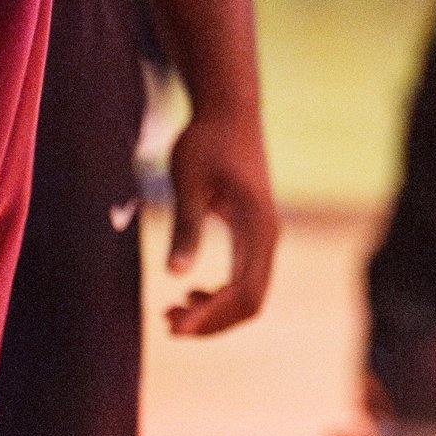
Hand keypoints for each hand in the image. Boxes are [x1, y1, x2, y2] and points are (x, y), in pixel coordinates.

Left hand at [164, 103, 277, 338]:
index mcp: (258, 228)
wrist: (228, 109)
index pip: (243, 292)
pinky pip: (244, 278)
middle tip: (167, 325)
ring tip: (171, 313)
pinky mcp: (253, 233)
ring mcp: (263, 236)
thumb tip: (174, 275)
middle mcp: (268, 237)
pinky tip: (190, 292)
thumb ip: (185, 227)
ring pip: (248, 294)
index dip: (211, 317)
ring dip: (214, 311)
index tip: (175, 326)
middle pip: (250, 303)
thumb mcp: (188, 181)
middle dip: (211, 321)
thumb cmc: (207, 139)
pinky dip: (220, 295)